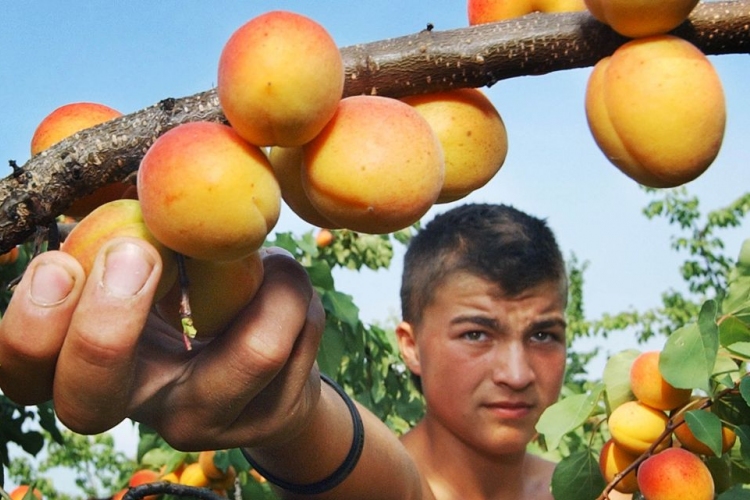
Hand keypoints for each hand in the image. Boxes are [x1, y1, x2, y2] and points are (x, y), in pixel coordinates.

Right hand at [0, 237, 324, 450]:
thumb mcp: (167, 269)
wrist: (275, 367)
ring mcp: (207, 420)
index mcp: (100, 367)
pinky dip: (298, 291)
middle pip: (88, 401)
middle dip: (105, 325)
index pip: (29, 373)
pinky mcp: (268, 417)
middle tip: (136, 251)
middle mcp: (143, 405)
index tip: (61, 263)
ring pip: (255, 350)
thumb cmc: (204, 301)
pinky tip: (287, 291)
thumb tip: (127, 173)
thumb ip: (140, 236)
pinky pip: (299, 335)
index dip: (31, 326)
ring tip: (274, 259)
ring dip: (273, 278)